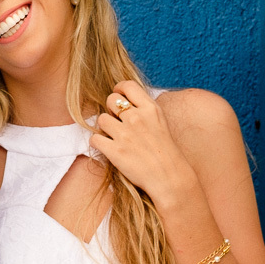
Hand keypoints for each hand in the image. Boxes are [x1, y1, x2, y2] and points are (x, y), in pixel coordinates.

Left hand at [89, 80, 198, 204]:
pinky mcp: (115, 151)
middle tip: (118, 121)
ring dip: (105, 128)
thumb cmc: (166, 151)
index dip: (119, 89)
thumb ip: (144, 109)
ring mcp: (125, 135)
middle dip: (111, 109)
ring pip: (101, 119)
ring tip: (114, 137)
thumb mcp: (160, 122)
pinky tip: (107, 147)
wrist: (170, 178)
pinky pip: (94, 139)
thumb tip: (125, 101)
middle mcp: (137, 118)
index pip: (128, 85)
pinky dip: (98, 143)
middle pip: (110, 100)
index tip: (119, 97)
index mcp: (150, 109)